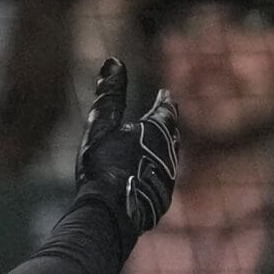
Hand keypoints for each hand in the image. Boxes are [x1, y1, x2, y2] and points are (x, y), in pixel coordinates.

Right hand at [75, 58, 178, 236]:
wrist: (111, 213)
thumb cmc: (103, 166)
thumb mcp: (101, 125)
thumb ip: (109, 94)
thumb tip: (114, 61)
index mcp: (157, 130)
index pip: (166, 109)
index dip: (164, 100)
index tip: (165, 93)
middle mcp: (170, 151)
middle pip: (172, 132)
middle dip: (167, 123)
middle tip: (165, 117)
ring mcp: (168, 177)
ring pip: (170, 156)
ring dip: (164, 147)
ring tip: (157, 145)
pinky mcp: (162, 198)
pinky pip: (163, 178)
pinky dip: (157, 170)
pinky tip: (147, 176)